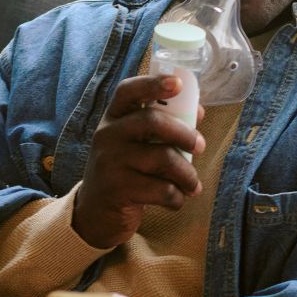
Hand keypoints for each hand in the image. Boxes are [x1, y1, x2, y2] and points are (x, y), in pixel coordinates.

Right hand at [72, 75, 206, 247]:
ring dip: (187, 174)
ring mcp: (110, 162)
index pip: (128, 91)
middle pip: (152, 121)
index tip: (177, 83)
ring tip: (193, 185)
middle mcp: (107, 135)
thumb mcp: (136, 145)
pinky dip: (176, 197)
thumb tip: (197, 111)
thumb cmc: (125, 172)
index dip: (153, 84)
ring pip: (163, 158)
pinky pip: (161, 189)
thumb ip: (162, 127)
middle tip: (201, 146)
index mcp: (113, 118)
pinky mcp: (117, 190)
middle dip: (185, 134)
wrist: (95, 213)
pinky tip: (176, 200)